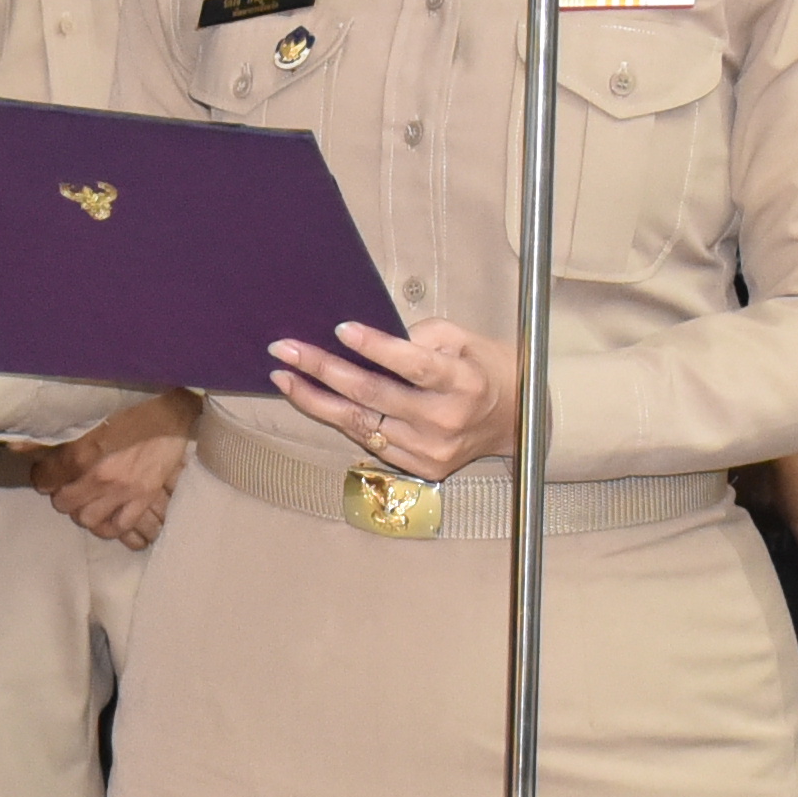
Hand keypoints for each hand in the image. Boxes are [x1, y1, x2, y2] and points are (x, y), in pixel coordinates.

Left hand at [36, 399, 192, 548]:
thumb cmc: (131, 404)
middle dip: (61, 495)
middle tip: (66, 485)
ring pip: (88, 520)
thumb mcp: (88, 414)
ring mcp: (124, 491)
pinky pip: (119, 527)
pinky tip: (105, 515)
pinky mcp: (145, 497)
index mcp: (84, 453)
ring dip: (82, 512)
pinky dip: (108, 526)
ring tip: (86, 500)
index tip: (46, 473)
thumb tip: (17, 444)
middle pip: (65, 503)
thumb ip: (53, 432)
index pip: (46, 479)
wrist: (173, 409)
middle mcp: (101, 477)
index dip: (42, 477)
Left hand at [265, 315, 514, 477]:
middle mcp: (446, 421)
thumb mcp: (462, 338)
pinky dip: (339, 418)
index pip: (414, 366)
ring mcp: (431, 450)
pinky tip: (314, 398)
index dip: (376, 348)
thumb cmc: (482, 368)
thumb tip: (365, 339)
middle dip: (323, 369)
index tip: (340, 329)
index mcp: (464, 383)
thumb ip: (417, 336)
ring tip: (284, 375)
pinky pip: (369, 440)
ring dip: (316, 399)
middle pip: (373, 395)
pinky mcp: (420, 467)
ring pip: (361, 423)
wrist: (514, 419)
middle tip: (286, 349)